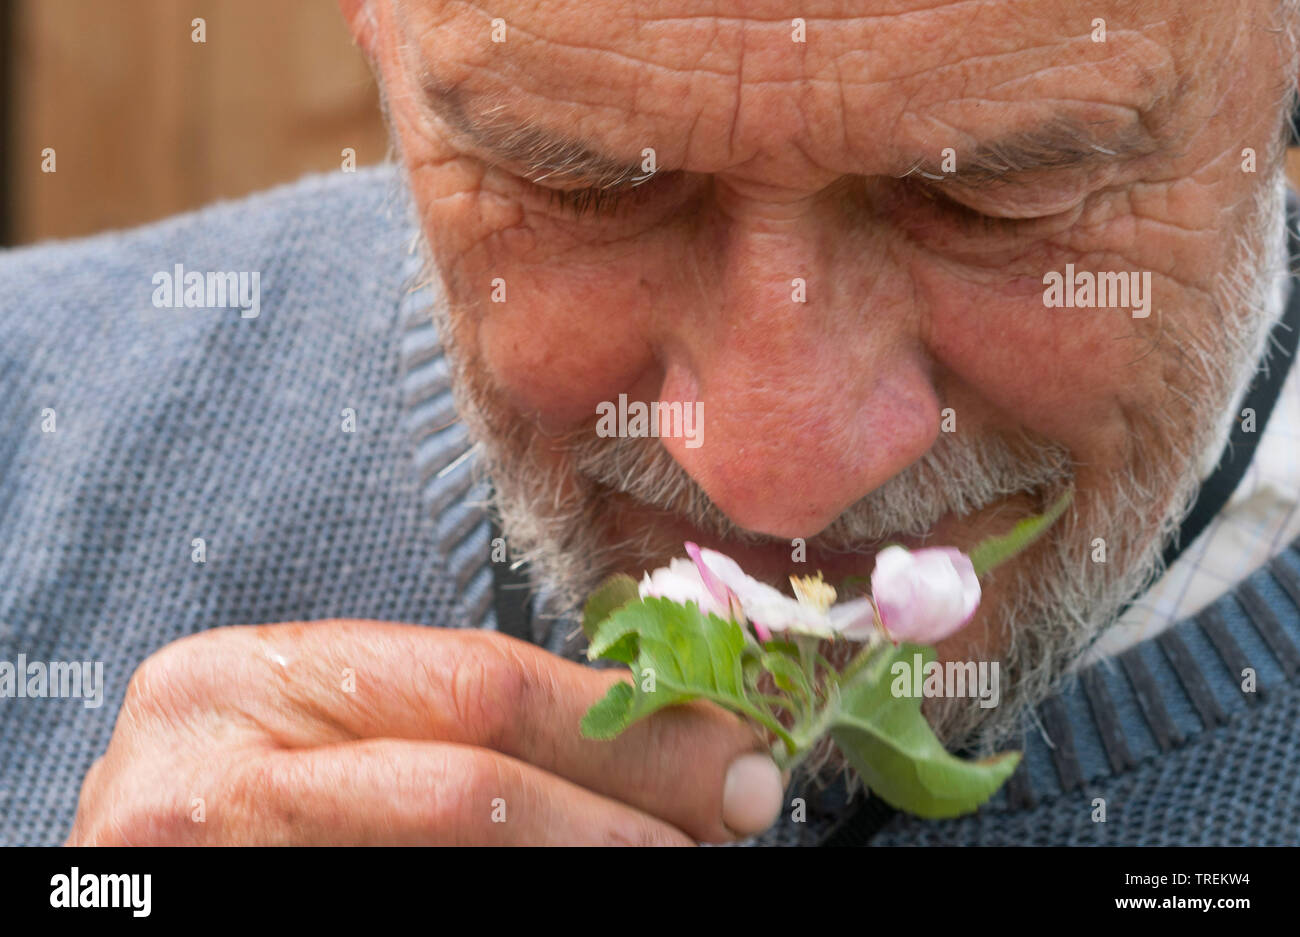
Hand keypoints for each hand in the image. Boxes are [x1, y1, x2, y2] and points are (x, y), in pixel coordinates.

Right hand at [66, 620, 784, 844]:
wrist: (138, 890)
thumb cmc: (234, 804)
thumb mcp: (314, 732)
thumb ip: (444, 721)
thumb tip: (644, 734)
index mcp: (238, 682)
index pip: (474, 685)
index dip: (621, 723)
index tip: (731, 747)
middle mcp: (207, 775)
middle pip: (471, 780)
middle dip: (630, 793)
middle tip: (736, 809)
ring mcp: (208, 872)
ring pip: (455, 857)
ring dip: (591, 857)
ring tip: (673, 855)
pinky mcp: (222, 927)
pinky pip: (413, 907)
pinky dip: (521, 898)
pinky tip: (582, 889)